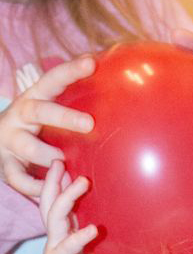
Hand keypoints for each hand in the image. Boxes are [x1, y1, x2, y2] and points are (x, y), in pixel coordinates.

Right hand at [0, 56, 94, 198]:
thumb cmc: (36, 129)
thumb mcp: (49, 113)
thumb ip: (74, 110)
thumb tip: (119, 105)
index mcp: (34, 98)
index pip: (52, 80)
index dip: (70, 71)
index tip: (91, 63)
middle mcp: (19, 115)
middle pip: (39, 110)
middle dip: (64, 117)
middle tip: (89, 124)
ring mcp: (9, 140)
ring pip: (28, 146)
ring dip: (49, 155)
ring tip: (64, 162)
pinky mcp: (5, 164)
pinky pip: (18, 177)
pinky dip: (33, 186)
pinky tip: (48, 190)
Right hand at [25, 161, 136, 253]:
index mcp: (66, 237)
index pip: (64, 207)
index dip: (65, 188)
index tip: (72, 168)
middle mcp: (58, 238)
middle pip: (52, 203)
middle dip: (56, 181)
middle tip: (62, 160)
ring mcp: (56, 248)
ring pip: (55, 215)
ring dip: (66, 197)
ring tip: (80, 181)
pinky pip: (67, 245)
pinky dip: (79, 236)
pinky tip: (91, 229)